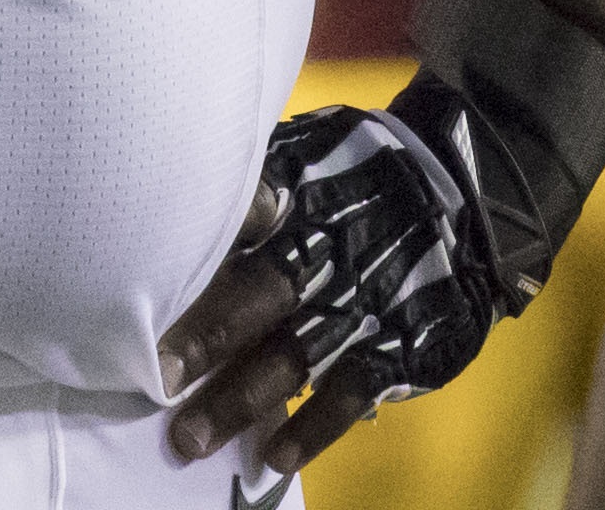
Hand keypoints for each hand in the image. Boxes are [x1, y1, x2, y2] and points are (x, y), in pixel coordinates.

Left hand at [157, 105, 499, 481]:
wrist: (466, 195)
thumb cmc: (367, 168)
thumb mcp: (313, 147)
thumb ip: (259, 171)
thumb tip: (184, 173)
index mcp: (300, 197)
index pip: (239, 218)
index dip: (193, 251)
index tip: (138, 282)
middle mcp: (325, 253)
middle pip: (255, 297)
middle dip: (203, 340)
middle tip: (155, 378)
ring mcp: (361, 305)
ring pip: (292, 359)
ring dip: (239, 401)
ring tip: (189, 439)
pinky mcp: (396, 345)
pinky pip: (348, 395)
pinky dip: (311, 430)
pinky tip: (269, 457)